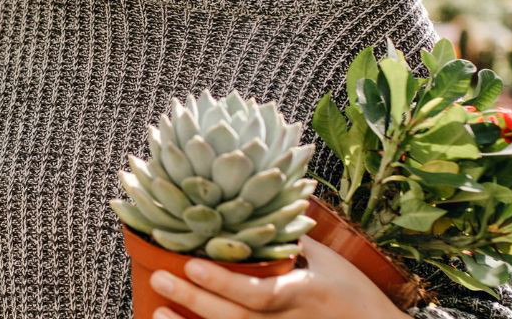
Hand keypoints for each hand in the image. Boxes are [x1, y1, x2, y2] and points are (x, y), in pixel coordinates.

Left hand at [149, 234, 407, 318]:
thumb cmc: (354, 293)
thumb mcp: (328, 261)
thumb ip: (291, 238)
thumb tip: (257, 204)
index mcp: (303, 294)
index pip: (258, 293)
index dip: (223, 282)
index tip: (190, 264)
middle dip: (195, 301)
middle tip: (159, 280)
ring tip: (157, 311)